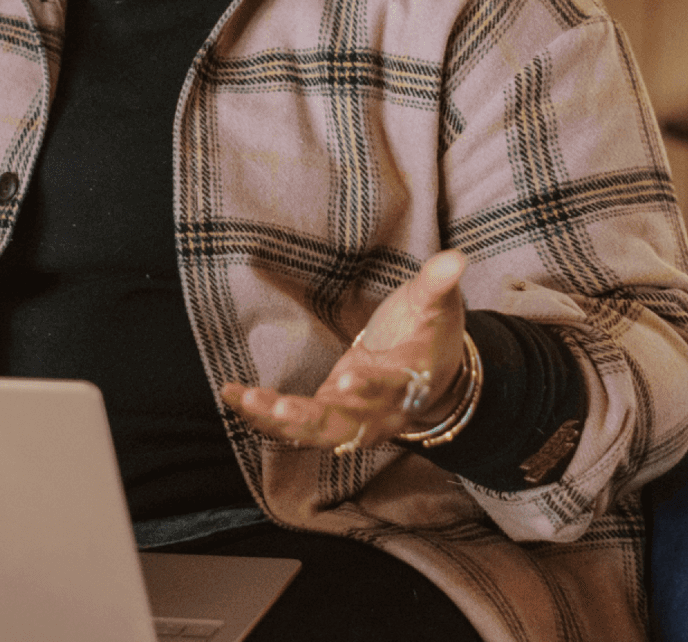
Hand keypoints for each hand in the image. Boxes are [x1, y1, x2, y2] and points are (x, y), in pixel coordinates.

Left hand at [219, 249, 468, 451]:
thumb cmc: (429, 334)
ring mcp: (353, 420)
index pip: (391, 386)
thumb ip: (438, 283)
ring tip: (246, 400)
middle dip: (314, 418)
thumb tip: (456, 256)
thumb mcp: (437, 305)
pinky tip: (231, 396)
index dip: (371, 385)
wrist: (430, 376)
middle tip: (282, 409)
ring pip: (316, 431)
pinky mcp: (329, 416)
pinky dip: (262, 415)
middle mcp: (381, 411)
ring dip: (279, 421)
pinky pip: (295, 426)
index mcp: (410, 381)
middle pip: (348, 423)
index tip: (348, 378)